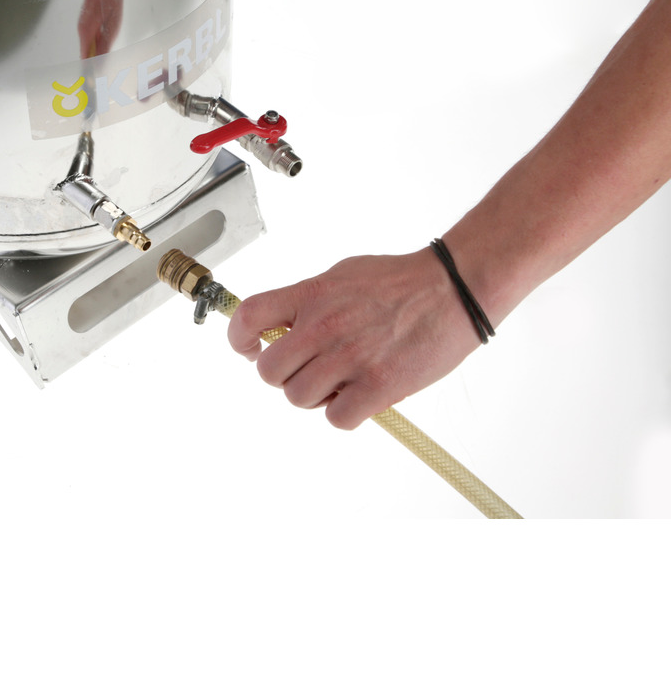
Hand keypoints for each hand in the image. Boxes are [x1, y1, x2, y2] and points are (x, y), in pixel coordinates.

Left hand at [226, 249, 484, 428]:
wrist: (453, 289)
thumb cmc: (400, 281)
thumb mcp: (341, 275)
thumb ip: (307, 300)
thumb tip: (280, 325)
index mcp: (311, 296)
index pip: (249, 317)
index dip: (240, 339)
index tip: (250, 348)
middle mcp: (323, 326)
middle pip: (269, 371)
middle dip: (284, 375)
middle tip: (307, 369)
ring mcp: (349, 357)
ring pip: (299, 398)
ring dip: (315, 396)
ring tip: (341, 380)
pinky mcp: (377, 386)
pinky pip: (337, 418)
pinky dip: (345, 412)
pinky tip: (361, 395)